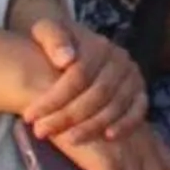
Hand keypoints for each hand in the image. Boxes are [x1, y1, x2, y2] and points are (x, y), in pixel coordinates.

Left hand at [22, 12, 146, 143]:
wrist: (75, 45)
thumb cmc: (55, 43)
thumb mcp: (46, 29)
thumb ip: (53, 38)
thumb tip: (66, 59)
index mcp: (98, 45)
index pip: (78, 75)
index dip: (53, 99)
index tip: (29, 116)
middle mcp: (120, 60)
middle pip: (97, 94)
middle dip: (68, 117)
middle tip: (41, 131)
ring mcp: (132, 76)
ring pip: (116, 106)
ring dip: (91, 127)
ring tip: (66, 140)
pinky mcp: (139, 93)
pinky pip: (138, 111)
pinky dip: (126, 125)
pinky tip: (107, 137)